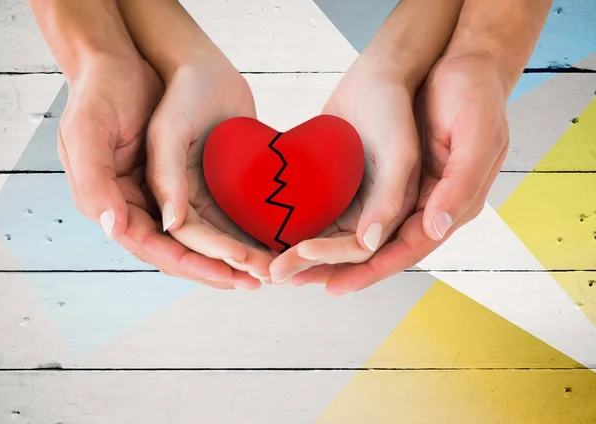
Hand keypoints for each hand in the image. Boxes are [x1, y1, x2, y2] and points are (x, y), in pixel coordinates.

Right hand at [58, 55, 249, 288]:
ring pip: (201, 236)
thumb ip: (97, 181)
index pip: (155, 248)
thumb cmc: (101, 91)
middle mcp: (140, 205)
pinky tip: (260, 235)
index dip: (192, 265)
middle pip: (183, 250)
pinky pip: (211, 211)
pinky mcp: (186, 178)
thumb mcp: (89, 130)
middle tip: (258, 281)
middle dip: (219, 268)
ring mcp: (165, 194)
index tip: (228, 276)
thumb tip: (116, 228)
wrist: (125, 59)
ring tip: (266, 267)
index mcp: (113, 203)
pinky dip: (234, 226)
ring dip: (231, 254)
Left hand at [294, 54, 509, 294]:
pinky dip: (324, 217)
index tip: (333, 285)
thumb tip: (432, 230)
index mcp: (447, 206)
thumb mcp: (475, 136)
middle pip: (373, 249)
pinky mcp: (378, 173)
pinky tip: (295, 224)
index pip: (404, 250)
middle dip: (334, 267)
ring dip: (323, 248)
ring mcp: (396, 190)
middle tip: (292, 279)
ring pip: (356, 230)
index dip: (369, 271)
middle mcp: (419, 205)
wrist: (455, 59)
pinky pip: (349, 203)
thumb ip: (457, 186)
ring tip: (285, 262)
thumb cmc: (473, 95)